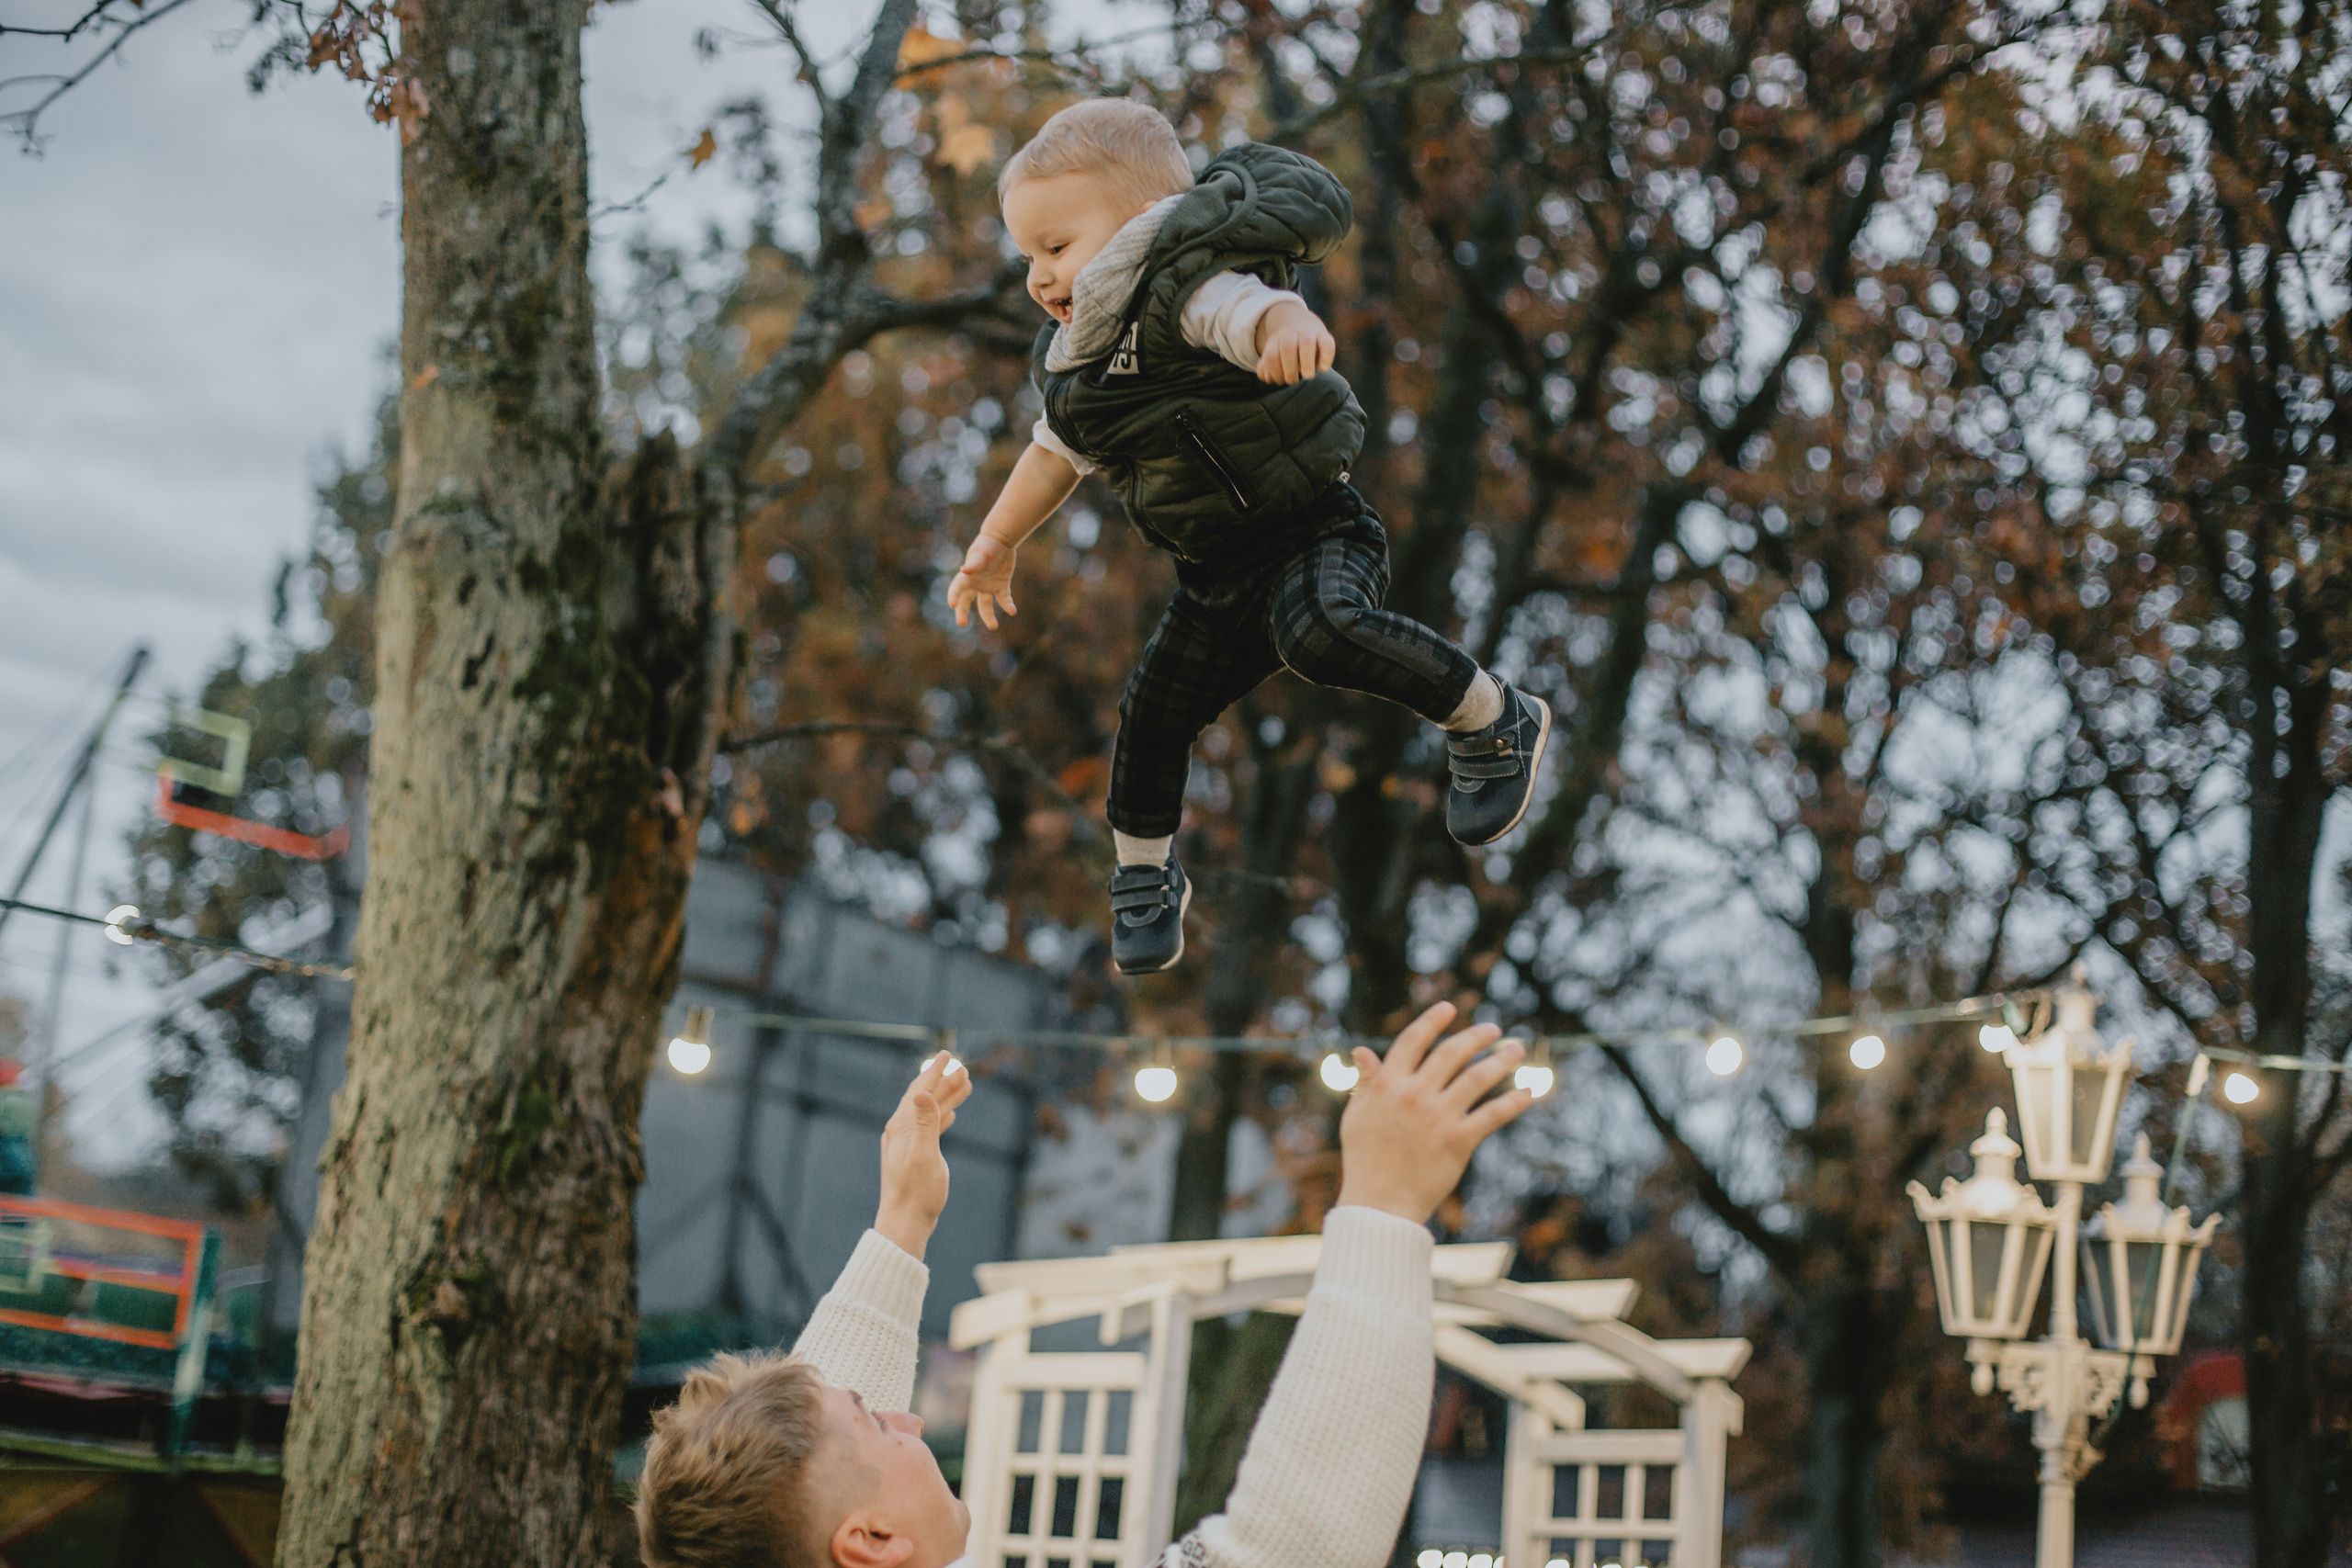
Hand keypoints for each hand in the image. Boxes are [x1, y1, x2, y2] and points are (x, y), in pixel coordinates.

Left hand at [874, 1050, 973, 1258]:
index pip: (920, 1091)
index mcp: (901, 1127)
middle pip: (925, 1098)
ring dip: (947, 1098)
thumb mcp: (925, 1155)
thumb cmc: (916, 1193)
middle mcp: (901, 1131)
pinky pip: (929, 1127)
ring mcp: (906, 1143)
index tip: (948, 1055)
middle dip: (944, 1082)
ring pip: (929, 1112)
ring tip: (966, 1086)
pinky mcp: (912, 1155)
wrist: (904, 1222)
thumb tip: (923, 1093)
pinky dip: (941, 1116)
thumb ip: (926, 1123)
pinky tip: (951, 1116)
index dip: (935, 1072)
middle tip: (964, 1068)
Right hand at [948, 534, 1019, 629]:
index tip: (952, 605)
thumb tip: (963, 570)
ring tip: (993, 626)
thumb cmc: (988, 545)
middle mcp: (975, 583)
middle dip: (963, 613)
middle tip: (962, 624)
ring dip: (989, 616)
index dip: (953, 596)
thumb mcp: (980, 554)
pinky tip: (1012, 611)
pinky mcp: (1001, 585)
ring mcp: (988, 586)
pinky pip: (1003, 598)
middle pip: (966, 601)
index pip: (957, 588)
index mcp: (967, 576)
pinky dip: (1007, 605)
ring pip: (985, 605)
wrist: (1002, 540)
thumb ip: (973, 564)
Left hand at [1254, 301, 1336, 385]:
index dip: (1274, 371)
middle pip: (1288, 347)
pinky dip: (1326, 357)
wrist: (1302, 323)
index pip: (1272, 355)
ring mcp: (1309, 333)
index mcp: (1277, 339)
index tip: (1280, 381)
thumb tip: (1266, 377)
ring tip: (1307, 376)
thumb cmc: (1286, 349)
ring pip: (1307, 343)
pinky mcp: (1325, 336)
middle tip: (1292, 381)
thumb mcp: (1274, 355)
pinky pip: (1327, 343)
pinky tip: (1323, 369)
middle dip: (1289, 368)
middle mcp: (1292, 334)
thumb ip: (1267, 367)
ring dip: (1306, 362)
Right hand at [1335, 1002, 1533, 1223]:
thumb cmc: (1364, 1159)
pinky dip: (1514, 1101)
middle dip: (1476, 1036)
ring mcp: (1438, 1116)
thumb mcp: (1356, 1115)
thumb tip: (1363, 1050)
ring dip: (1501, 1060)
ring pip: (1478, 1077)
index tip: (1451, 1008)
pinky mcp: (1458, 1140)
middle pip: (1452, 1053)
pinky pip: (1493, 1114)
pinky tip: (1529, 1091)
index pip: (1414, 1040)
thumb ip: (1365, 1081)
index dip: (1433, 1020)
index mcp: (1387, 1084)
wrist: (1379, 1204)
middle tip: (1494, 1030)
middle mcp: (1414, 1093)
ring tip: (1516, 1050)